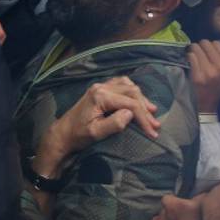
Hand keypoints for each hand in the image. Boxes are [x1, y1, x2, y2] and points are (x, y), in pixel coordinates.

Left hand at [44, 77, 160, 162]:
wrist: (63, 133)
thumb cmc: (78, 135)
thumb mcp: (96, 133)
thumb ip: (114, 123)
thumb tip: (131, 113)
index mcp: (100, 96)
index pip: (129, 104)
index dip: (143, 117)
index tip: (152, 132)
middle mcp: (101, 87)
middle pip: (131, 92)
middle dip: (145, 108)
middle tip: (155, 124)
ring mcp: (100, 86)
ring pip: (128, 86)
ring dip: (141, 98)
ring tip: (151, 112)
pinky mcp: (100, 90)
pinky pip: (121, 84)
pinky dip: (132, 91)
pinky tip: (138, 100)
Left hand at [188, 40, 219, 112]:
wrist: (209, 103)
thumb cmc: (217, 85)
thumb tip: (211, 42)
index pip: (218, 44)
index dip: (210, 45)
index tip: (206, 51)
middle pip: (206, 43)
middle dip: (200, 45)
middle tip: (198, 52)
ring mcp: (210, 73)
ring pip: (197, 48)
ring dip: (193, 50)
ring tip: (193, 56)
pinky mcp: (198, 76)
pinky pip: (191, 56)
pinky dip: (189, 56)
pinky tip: (190, 61)